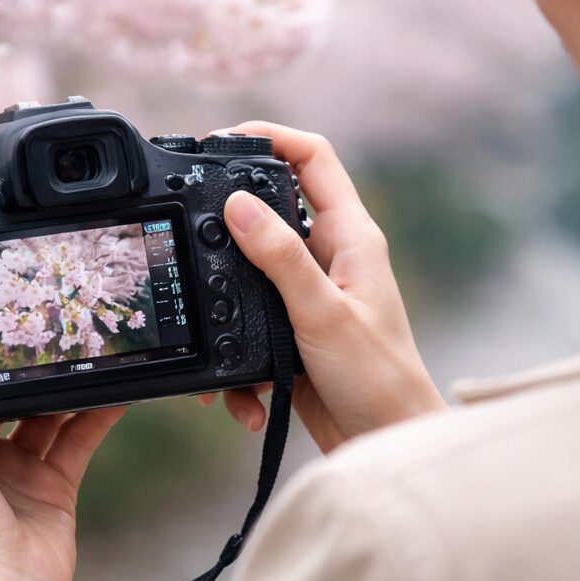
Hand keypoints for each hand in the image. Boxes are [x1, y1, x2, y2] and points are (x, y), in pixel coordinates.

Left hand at [0, 296, 124, 580]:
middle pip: (1, 391)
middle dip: (22, 358)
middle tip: (46, 314)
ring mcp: (18, 467)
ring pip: (44, 410)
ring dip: (62, 381)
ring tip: (84, 342)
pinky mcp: (55, 483)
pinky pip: (80, 437)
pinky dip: (98, 413)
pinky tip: (115, 387)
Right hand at [200, 121, 445, 451]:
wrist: (385, 443)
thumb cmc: (378, 380)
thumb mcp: (322, 314)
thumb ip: (280, 258)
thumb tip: (238, 205)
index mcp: (352, 238)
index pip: (314, 158)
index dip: (272, 137)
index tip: (223, 139)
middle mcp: (334, 258)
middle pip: (273, 210)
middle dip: (231, 223)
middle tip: (194, 227)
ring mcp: (314, 295)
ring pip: (251, 273)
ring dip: (228, 304)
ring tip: (216, 331)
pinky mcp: (296, 333)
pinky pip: (251, 327)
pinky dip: (238, 359)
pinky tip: (243, 392)